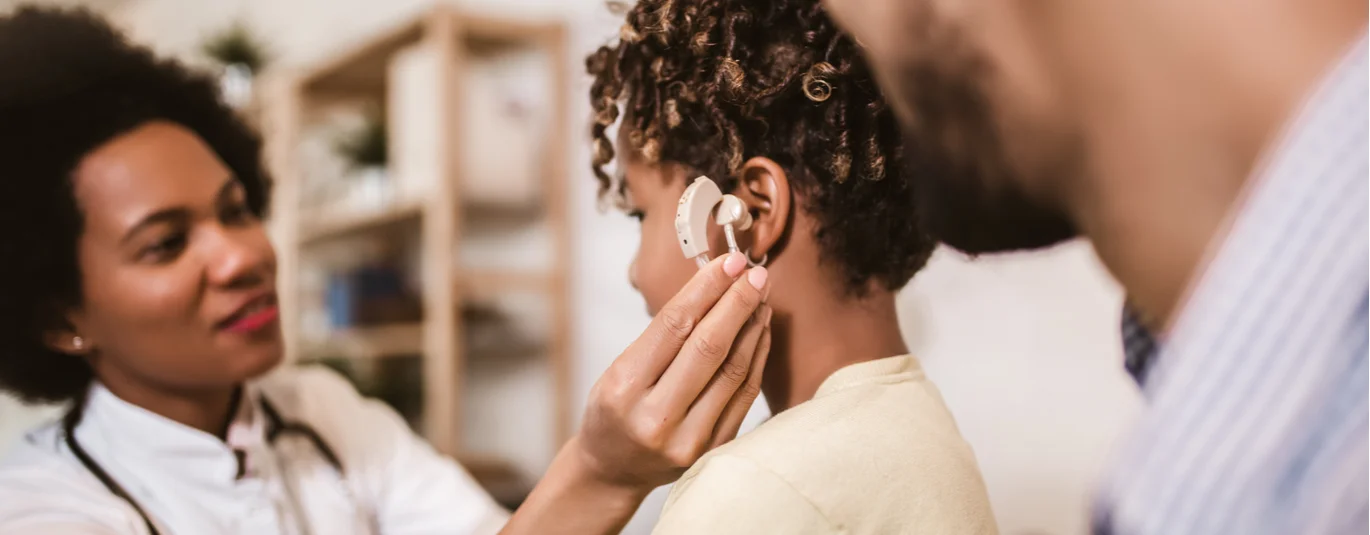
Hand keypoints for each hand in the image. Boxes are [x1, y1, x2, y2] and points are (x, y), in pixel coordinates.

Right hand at [501, 252, 770, 534]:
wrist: (613, 470)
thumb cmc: (615, 410)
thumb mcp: (619, 369)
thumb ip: (663, 336)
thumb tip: (713, 284)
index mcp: (624, 389)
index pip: (674, 326)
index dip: (706, 288)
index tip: (729, 261)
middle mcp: (656, 418)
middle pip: (709, 347)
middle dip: (737, 302)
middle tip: (755, 272)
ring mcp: (689, 439)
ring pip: (733, 370)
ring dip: (752, 326)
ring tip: (761, 295)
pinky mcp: (714, 450)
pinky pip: (744, 394)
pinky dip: (756, 356)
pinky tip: (760, 330)